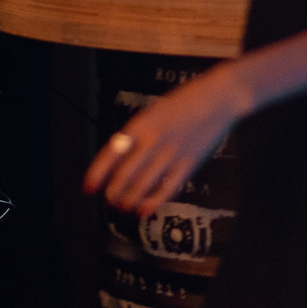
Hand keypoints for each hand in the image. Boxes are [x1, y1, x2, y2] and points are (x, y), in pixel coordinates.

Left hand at [82, 66, 252, 216]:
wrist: (218, 98)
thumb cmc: (183, 101)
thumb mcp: (153, 111)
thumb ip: (137, 132)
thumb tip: (119, 155)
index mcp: (141, 124)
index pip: (112, 152)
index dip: (98, 172)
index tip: (88, 187)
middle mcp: (153, 139)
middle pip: (126, 173)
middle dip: (114, 192)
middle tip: (109, 201)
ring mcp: (172, 153)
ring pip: (144, 184)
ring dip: (131, 199)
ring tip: (123, 207)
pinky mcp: (189, 163)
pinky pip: (168, 187)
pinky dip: (155, 201)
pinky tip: (146, 209)